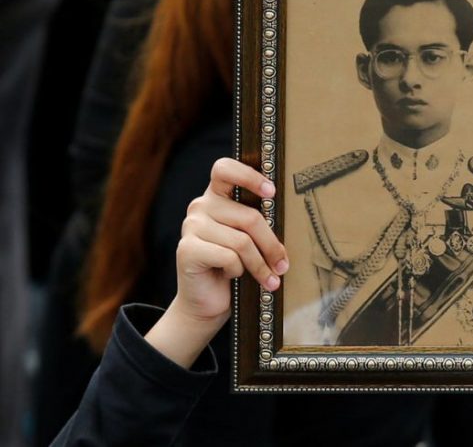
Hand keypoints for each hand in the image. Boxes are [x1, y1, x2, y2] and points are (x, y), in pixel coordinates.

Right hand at [146, 158, 287, 366]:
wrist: (206, 303)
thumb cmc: (232, 268)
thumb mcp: (248, 241)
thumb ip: (257, 225)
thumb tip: (286, 222)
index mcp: (216, 197)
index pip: (224, 169)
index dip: (249, 176)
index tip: (271, 191)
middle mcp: (200, 206)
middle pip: (249, 217)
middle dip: (271, 245)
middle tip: (283, 265)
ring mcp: (191, 226)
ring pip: (242, 241)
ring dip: (259, 265)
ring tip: (268, 278)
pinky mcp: (187, 249)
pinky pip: (228, 257)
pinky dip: (237, 271)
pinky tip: (232, 276)